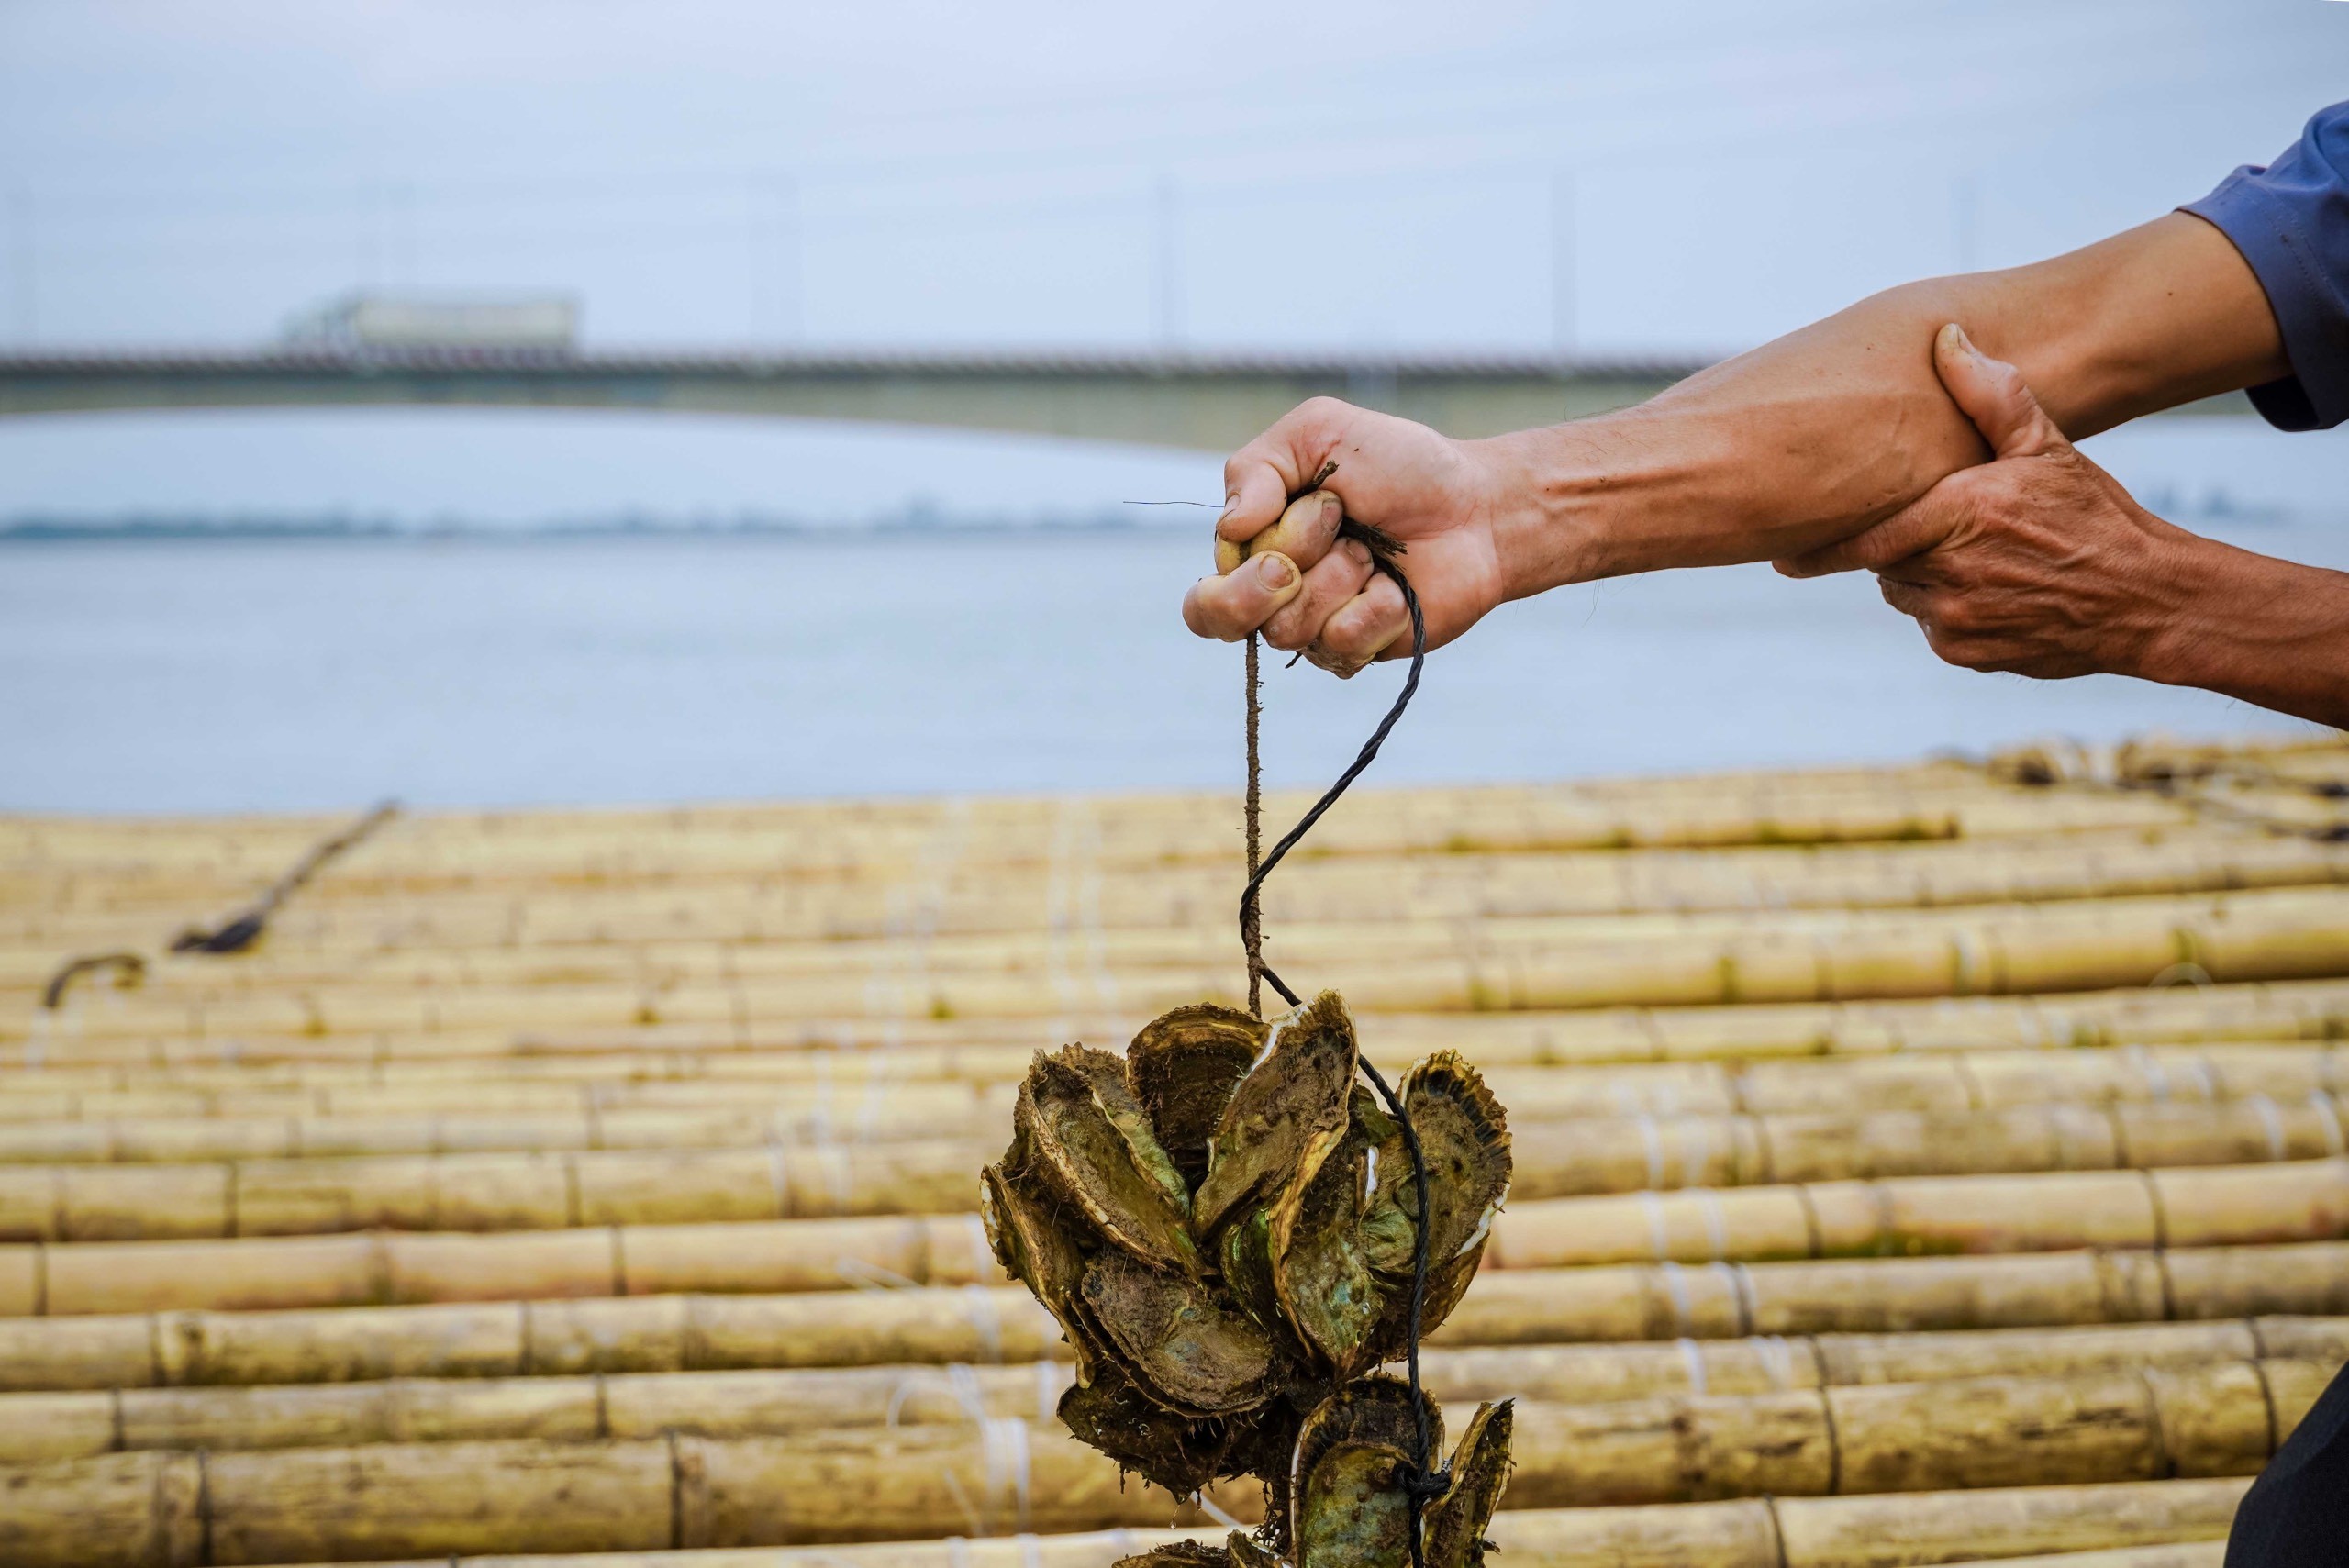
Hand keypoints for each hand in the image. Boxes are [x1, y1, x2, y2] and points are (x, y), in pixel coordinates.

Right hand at [1178, 398, 1516, 674]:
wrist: (1477, 505)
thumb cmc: (1399, 465)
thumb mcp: (1318, 432)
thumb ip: (1256, 468)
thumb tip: (1227, 528)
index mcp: (1255, 547)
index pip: (1204, 594)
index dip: (1239, 569)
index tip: (1289, 520)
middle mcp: (1277, 595)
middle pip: (1225, 623)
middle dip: (1267, 582)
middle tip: (1332, 539)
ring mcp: (1317, 627)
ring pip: (1290, 631)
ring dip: (1339, 577)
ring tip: (1374, 552)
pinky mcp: (1360, 650)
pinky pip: (1342, 646)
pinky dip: (1376, 607)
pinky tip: (1399, 587)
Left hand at [1775, 323, 2204, 680]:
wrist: (2147, 600)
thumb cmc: (2095, 515)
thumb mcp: (2047, 446)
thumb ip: (1990, 395)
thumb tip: (1947, 339)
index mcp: (1955, 516)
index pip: (1862, 537)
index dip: (1820, 548)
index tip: (1780, 557)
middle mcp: (1945, 574)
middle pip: (1884, 561)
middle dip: (1900, 544)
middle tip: (1944, 528)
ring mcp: (1953, 621)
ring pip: (1905, 594)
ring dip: (1924, 577)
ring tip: (1981, 558)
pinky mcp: (1964, 653)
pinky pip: (1934, 627)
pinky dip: (1950, 610)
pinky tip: (1996, 592)